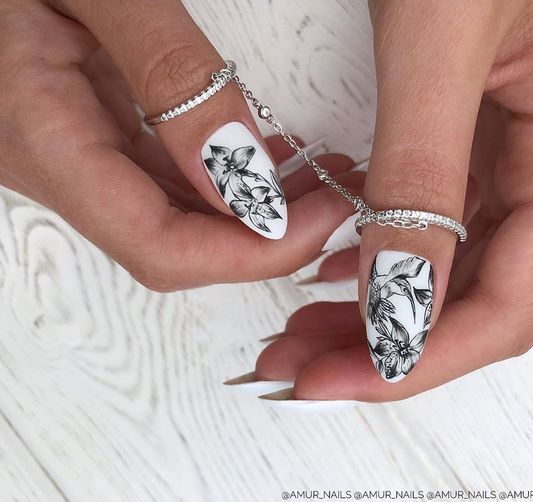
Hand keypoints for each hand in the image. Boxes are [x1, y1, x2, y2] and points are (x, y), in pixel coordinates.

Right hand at [0, 0, 356, 289]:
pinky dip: (234, 180)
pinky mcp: (101, 141)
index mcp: (49, 143)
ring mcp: (82, 160)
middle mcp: (64, 171)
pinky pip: (176, 182)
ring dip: (260, 212)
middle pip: (180, 249)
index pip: (161, 248)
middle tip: (338, 200)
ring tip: (325, 179)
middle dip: (268, 239)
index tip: (319, 219)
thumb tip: (242, 173)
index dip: (248, 253)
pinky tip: (277, 159)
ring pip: (185, 221)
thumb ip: (170, 71)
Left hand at [253, 0, 532, 401]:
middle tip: (298, 367)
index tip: (336, 384)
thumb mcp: (446, 39)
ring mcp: (512, 159)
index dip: (415, 361)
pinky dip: (377, 263)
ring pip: (444, 274)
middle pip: (468, 305)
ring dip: (369, 315)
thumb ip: (423, 176)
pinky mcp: (473, 139)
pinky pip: (431, 227)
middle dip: (380, 351)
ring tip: (297, 334)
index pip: (502, 308)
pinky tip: (332, 274)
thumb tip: (396, 301)